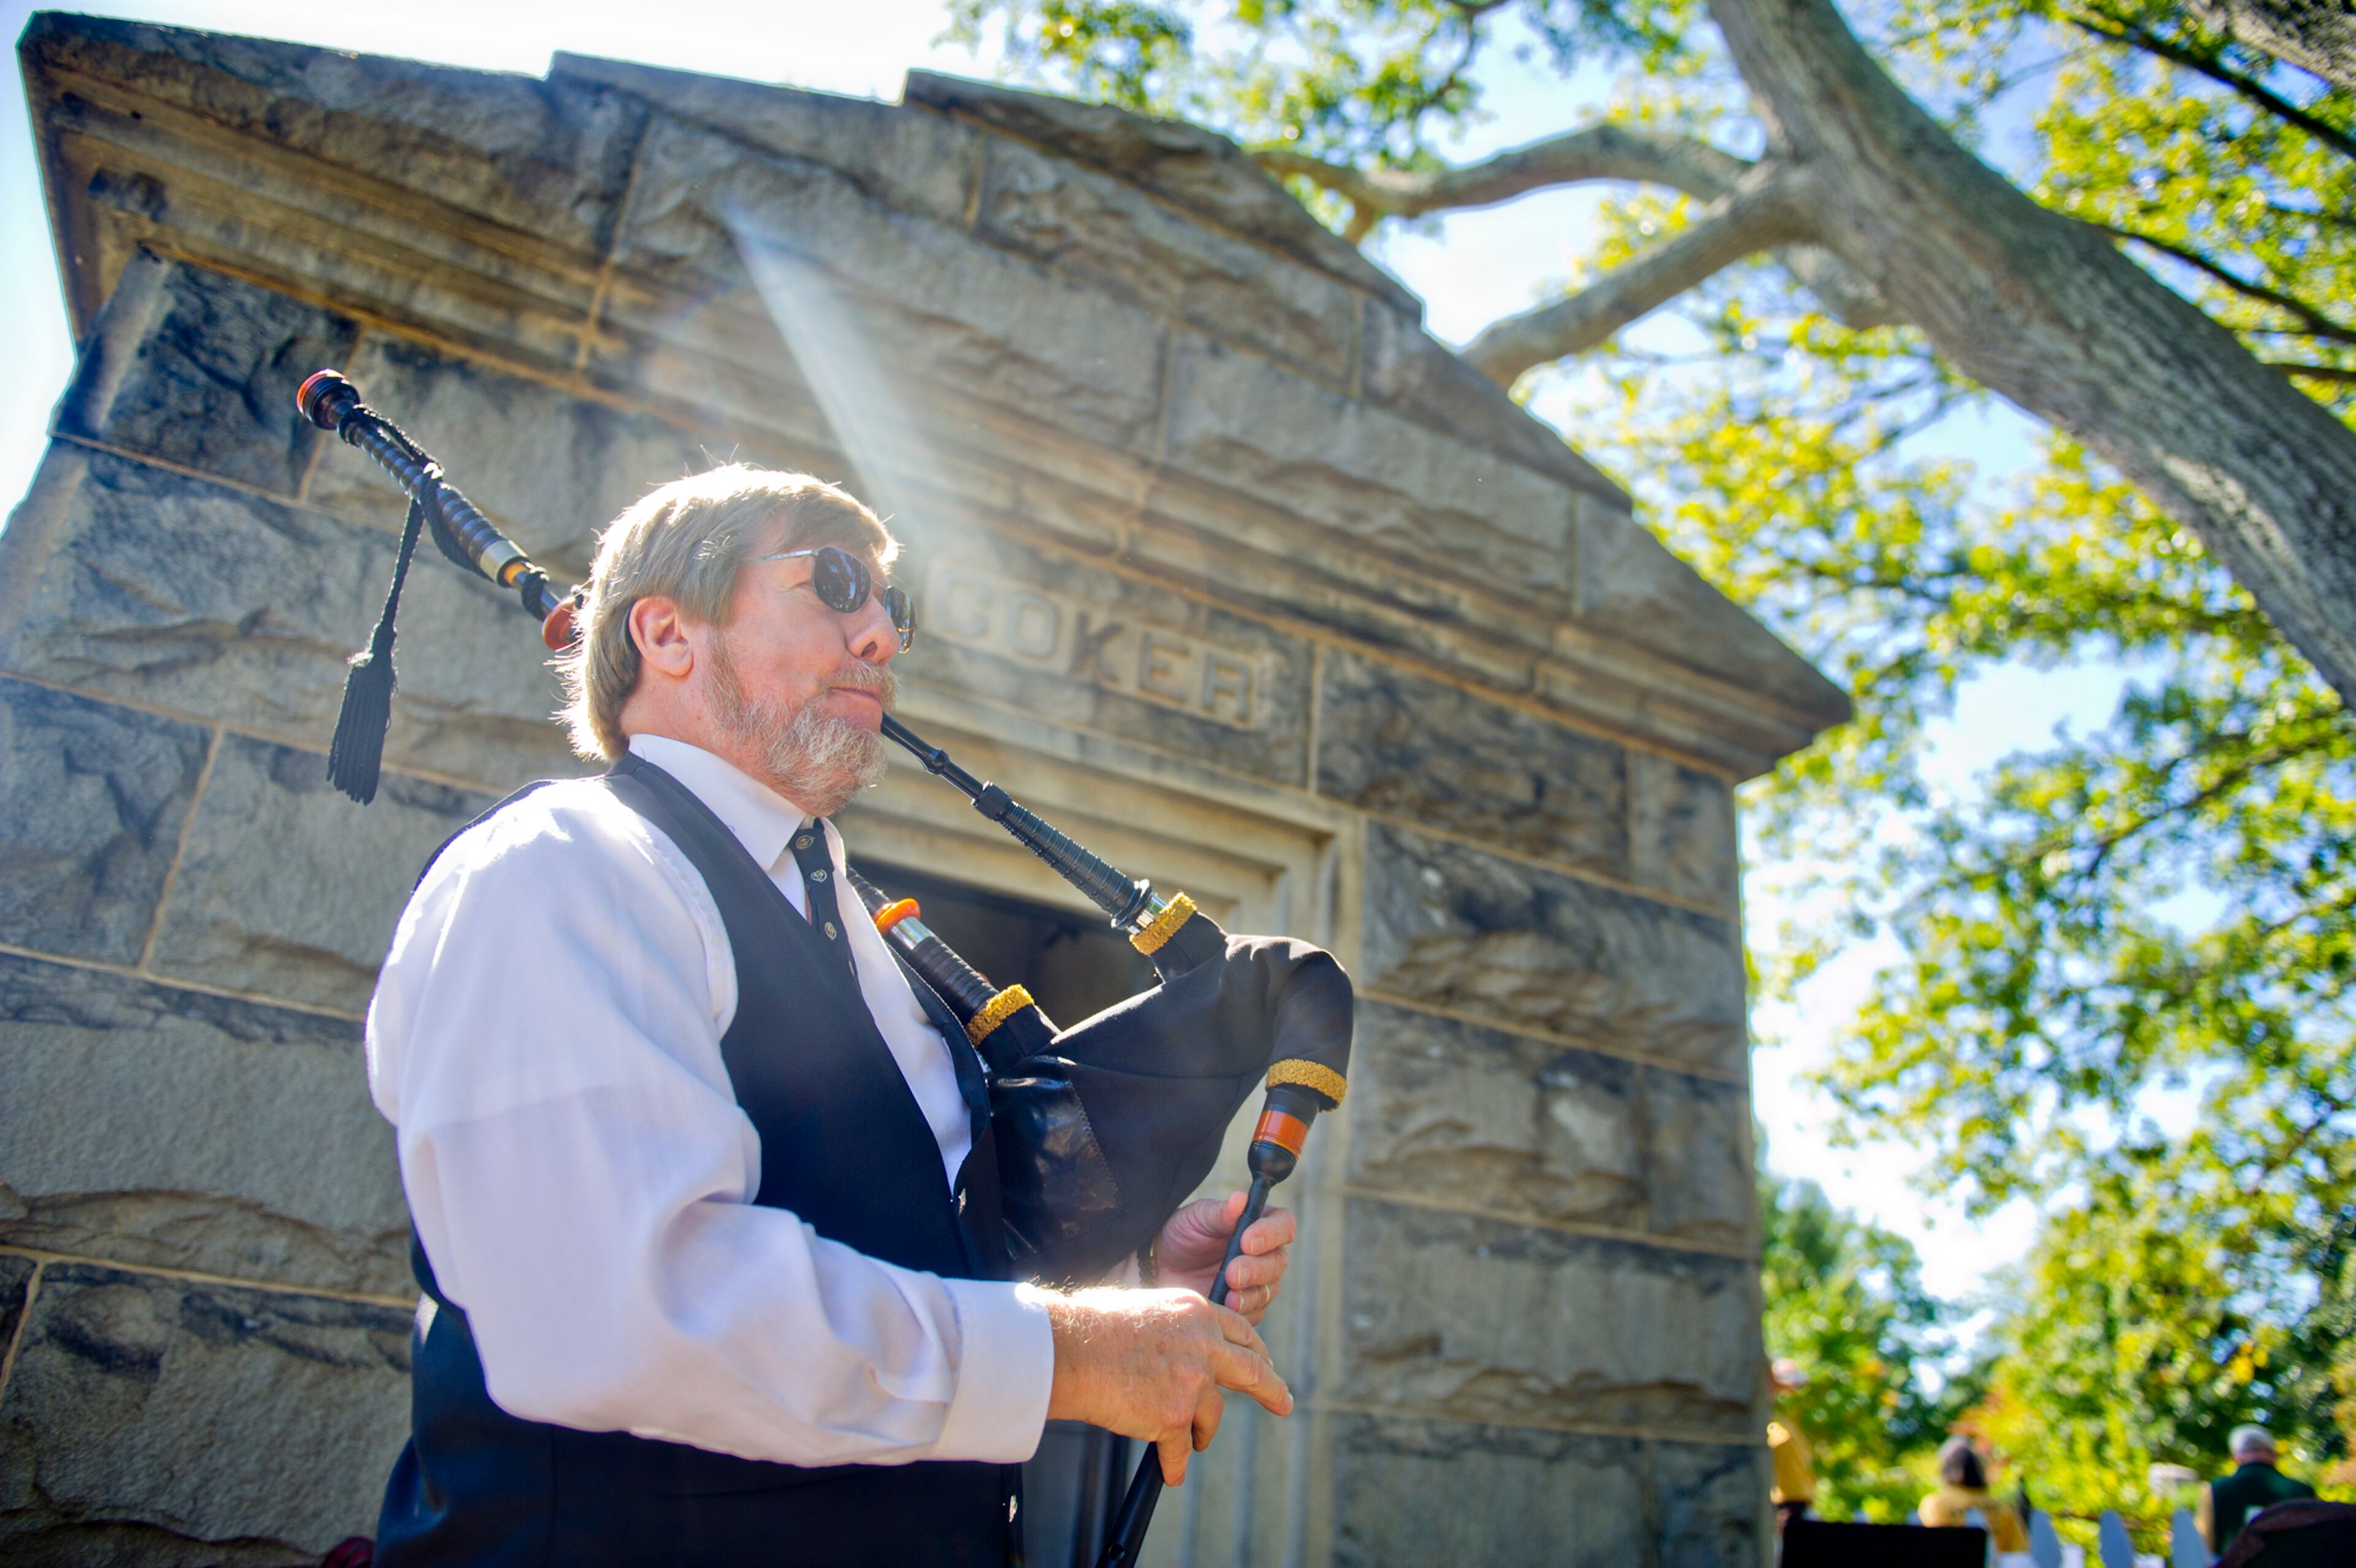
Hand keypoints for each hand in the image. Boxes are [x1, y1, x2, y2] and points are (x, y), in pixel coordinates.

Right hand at [1043, 1287, 1292, 1485]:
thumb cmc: (1089, 1326)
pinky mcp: (1175, 1417)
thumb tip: (1173, 1347)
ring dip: (1203, 1431)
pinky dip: (1176, 1464)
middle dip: (1272, 1390)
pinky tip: (1173, 1473)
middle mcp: (1203, 1343)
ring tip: (1194, 1441)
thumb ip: (1170, 1326)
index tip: (1264, 1362)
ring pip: (1212, 1415)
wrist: (1068, 1351)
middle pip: (1253, 1370)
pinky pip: (1181, 1450)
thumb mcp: (1143, 1307)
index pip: (1239, 1331)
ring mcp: (1193, 1381)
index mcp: (1195, 1310)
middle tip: (1284, 1403)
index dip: (1254, 1350)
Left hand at [1155, 1192, 1295, 1323]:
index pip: (1283, 1225)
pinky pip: (1255, 1313)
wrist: (1162, 1267)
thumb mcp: (1196, 1218)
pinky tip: (1224, 1308)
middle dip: (1256, 1269)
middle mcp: (1265, 1253)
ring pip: (1268, 1291)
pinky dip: (1241, 1312)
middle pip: (1278, 1262)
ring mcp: (1259, 1282)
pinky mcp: (1248, 1307)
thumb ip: (1219, 1212)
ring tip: (1228, 1296)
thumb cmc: (1183, 1234)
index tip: (1247, 1241)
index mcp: (1259, 1224)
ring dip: (1249, 1294)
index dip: (1271, 1233)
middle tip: (1232, 1273)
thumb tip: (1240, 1198)